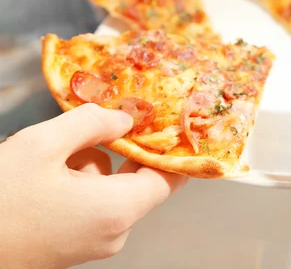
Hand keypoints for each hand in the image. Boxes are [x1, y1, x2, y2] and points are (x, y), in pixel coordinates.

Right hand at [0, 104, 187, 268]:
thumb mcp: (43, 144)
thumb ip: (93, 123)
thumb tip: (126, 119)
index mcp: (117, 210)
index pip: (170, 178)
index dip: (171, 149)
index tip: (164, 122)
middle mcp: (115, 232)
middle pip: (137, 180)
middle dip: (117, 150)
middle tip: (94, 126)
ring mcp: (94, 244)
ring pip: (110, 190)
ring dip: (89, 166)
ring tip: (49, 162)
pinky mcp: (74, 247)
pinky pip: (93, 205)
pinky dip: (78, 185)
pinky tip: (43, 180)